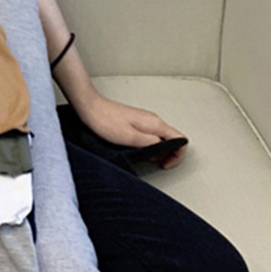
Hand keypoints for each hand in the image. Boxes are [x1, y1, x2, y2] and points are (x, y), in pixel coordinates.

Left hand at [73, 90, 187, 168]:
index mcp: (154, 123)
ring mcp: (145, 120)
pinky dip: (150, 145)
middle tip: (155, 162)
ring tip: (145, 157)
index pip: (180, 139)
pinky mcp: (136, 121)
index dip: (178, 155)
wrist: (90, 107)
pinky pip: (151, 135)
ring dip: (158, 151)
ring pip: (162, 138)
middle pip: (173, 139)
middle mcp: (153, 120)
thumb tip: (164, 149)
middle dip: (168, 155)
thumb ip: (151, 144)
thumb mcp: (130, 137)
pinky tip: (138, 149)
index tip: (165, 164)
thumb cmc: (105, 120)